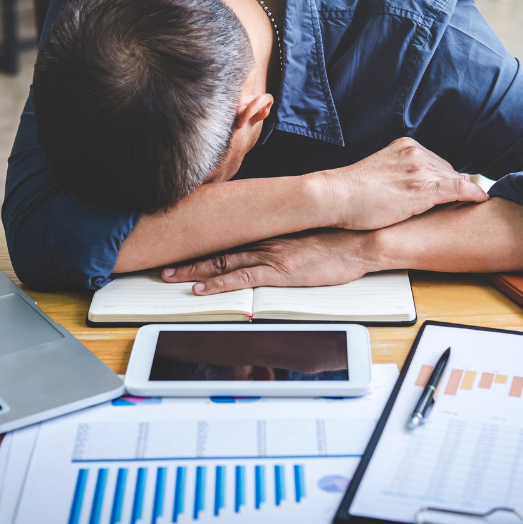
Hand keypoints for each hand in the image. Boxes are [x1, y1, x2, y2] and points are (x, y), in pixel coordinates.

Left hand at [162, 229, 376, 294]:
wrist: (358, 242)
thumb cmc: (337, 240)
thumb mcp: (306, 236)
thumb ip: (284, 241)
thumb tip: (271, 247)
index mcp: (270, 233)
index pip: (230, 238)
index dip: (204, 245)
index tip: (185, 249)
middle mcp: (265, 241)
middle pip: (218, 249)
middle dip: (189, 259)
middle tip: (164, 265)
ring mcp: (271, 256)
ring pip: (222, 263)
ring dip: (194, 271)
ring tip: (171, 276)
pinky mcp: (281, 272)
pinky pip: (242, 279)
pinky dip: (219, 285)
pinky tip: (202, 290)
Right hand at [318, 137, 487, 229]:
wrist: (334, 196)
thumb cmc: (348, 192)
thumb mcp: (377, 173)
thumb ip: (395, 174)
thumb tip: (402, 189)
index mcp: (404, 146)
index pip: (434, 162)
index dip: (444, 178)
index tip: (453, 190)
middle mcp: (415, 153)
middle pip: (446, 170)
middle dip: (455, 186)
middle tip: (467, 200)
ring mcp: (420, 170)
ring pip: (454, 179)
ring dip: (465, 192)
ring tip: (477, 203)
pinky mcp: (422, 189)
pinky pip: (458, 189)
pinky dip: (472, 194)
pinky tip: (482, 200)